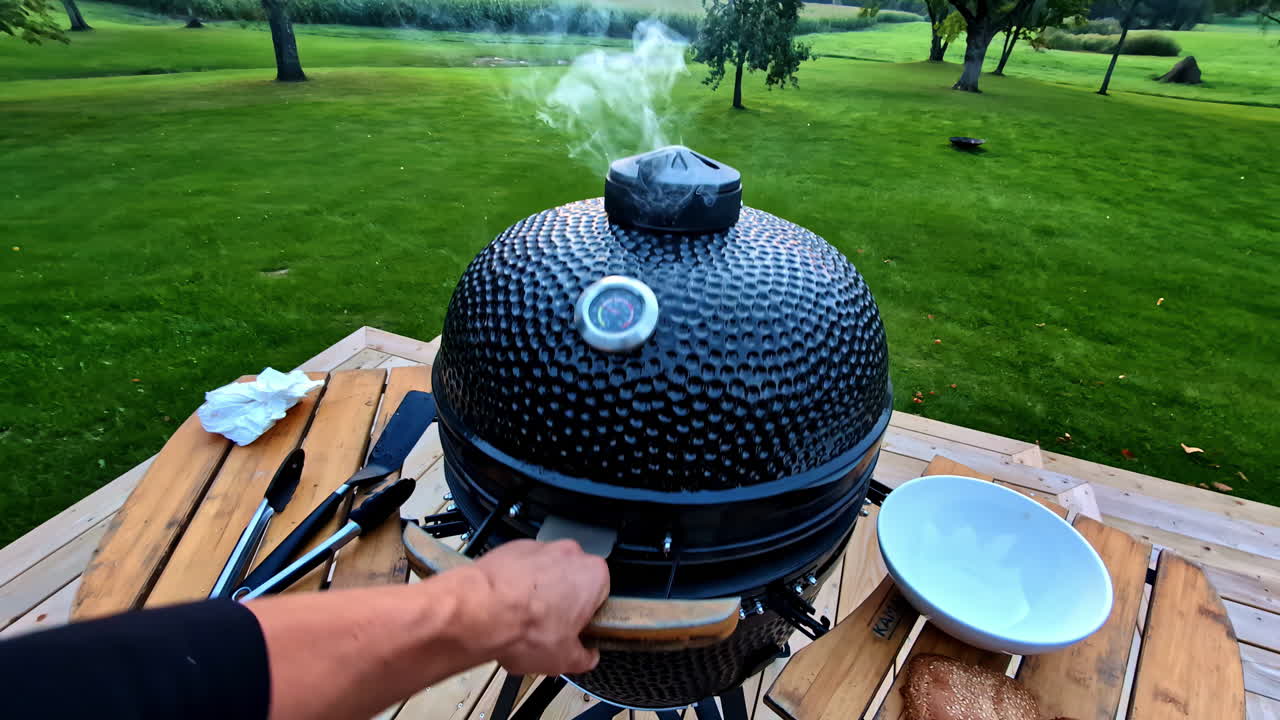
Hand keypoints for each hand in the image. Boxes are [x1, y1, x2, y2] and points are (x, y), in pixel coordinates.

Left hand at [472, 539, 609, 674]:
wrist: (479, 612)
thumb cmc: (522, 626)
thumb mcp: (564, 659)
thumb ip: (584, 657)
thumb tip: (586, 657)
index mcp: (593, 575)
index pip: (601, 597)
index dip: (586, 618)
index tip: (575, 631)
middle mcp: (569, 554)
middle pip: (572, 581)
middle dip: (561, 603)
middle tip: (548, 628)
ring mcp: (539, 548)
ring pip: (545, 573)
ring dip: (537, 592)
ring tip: (522, 621)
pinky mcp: (511, 548)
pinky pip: (520, 568)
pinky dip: (514, 585)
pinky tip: (505, 608)